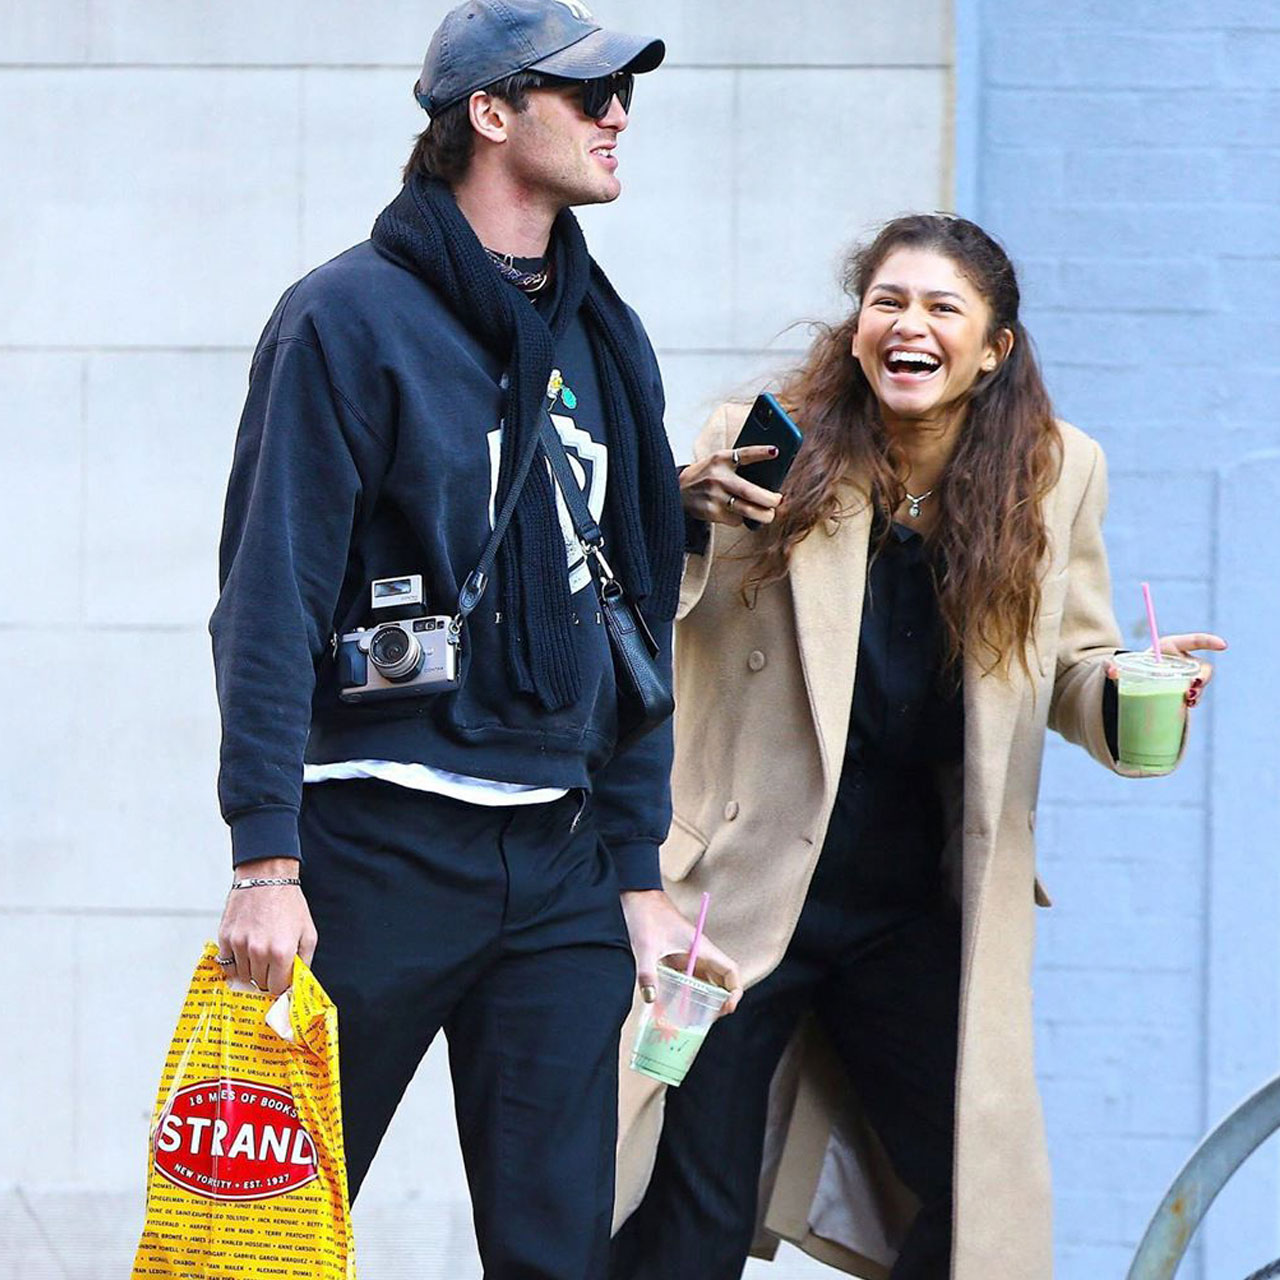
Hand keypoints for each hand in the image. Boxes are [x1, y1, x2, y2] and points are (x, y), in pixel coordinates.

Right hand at [217, 857, 317, 997]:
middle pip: (260, 983)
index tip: (282, 983)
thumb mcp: (308, 933)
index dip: (281, 986)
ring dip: (252, 971)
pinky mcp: (225, 938)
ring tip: (260, 954)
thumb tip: (297, 983)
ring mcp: (240, 945)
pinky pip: (227, 965)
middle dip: (268, 978)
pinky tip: (245, 954)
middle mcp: (259, 951)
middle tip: (273, 966)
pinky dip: (236, 964)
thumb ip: (304, 962)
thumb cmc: (289, 903)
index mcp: (282, 952)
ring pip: (243, 976)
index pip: (278, 988)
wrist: (266, 878)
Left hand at [620, 890, 741, 1014]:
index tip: (726, 1008)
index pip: (730, 970)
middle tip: (708, 1020)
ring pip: (705, 979)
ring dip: (704, 998)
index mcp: (701, 947)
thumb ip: (648, 973)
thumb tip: (651, 1000)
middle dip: (719, 1001)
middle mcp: (699, 952)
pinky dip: (687, 991)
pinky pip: (689, 977)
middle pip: (720, 979)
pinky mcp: (676, 955)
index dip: (734, 991)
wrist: (636, 895)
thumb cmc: (646, 916)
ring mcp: (688, 954)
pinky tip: (674, 1005)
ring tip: (693, 1018)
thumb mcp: (645, 946)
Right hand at [680, 445, 782, 527]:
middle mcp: (718, 478)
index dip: (760, 452)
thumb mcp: (719, 462)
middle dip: (769, 499)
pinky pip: (735, 519)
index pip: (744, 454)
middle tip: (777, 500)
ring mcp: (714, 497)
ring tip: (769, 514)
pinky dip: (742, 518)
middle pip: (749, 491)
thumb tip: (769, 476)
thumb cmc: (706, 475)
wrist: (677, 489)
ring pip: (746, 510)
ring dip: (763, 515)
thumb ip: (738, 465)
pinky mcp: (711, 512)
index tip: (775, 452)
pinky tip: (741, 514)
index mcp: (721, 460)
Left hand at [1106, 632, 1226, 706]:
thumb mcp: (1122, 666)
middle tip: (1193, 685)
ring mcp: (1186, 676)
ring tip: (1188, 699)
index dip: (1209, 641)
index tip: (1223, 645)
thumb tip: (1110, 671)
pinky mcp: (1184, 691)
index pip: (1194, 641)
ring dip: (1199, 691)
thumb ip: (1113, 666)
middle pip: (1202, 666)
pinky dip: (1193, 701)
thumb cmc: (1128, 668)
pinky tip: (1186, 706)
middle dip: (1202, 676)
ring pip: (1200, 683)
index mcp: (1171, 647)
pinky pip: (1194, 696)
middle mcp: (1182, 661)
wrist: (1132, 682)